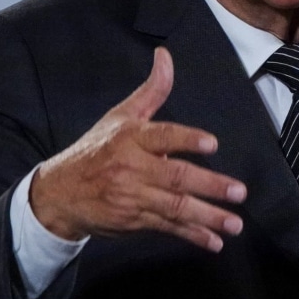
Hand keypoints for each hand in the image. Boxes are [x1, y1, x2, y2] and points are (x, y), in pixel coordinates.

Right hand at [29, 47, 245, 251]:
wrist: (60, 193)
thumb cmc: (96, 149)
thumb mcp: (120, 116)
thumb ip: (151, 90)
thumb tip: (165, 56)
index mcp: (130, 138)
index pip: (162, 136)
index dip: (186, 140)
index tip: (212, 144)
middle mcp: (132, 168)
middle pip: (175, 177)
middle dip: (209, 185)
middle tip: (239, 191)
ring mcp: (133, 197)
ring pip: (175, 207)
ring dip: (208, 217)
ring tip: (234, 224)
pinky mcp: (134, 220)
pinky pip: (168, 227)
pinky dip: (192, 236)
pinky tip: (214, 242)